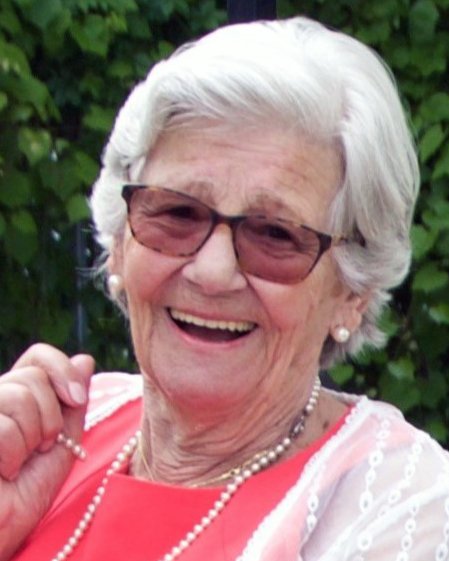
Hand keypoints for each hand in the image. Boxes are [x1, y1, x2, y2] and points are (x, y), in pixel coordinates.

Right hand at [0, 344, 93, 560]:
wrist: (3, 531)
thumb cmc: (29, 491)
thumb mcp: (63, 441)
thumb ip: (72, 402)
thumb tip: (84, 359)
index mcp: (14, 395)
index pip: (37, 356)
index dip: (62, 370)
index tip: (78, 399)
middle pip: (33, 376)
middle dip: (50, 417)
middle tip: (42, 447)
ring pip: (19, 395)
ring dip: (33, 437)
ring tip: (20, 462)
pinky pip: (3, 426)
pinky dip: (13, 455)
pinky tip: (5, 473)